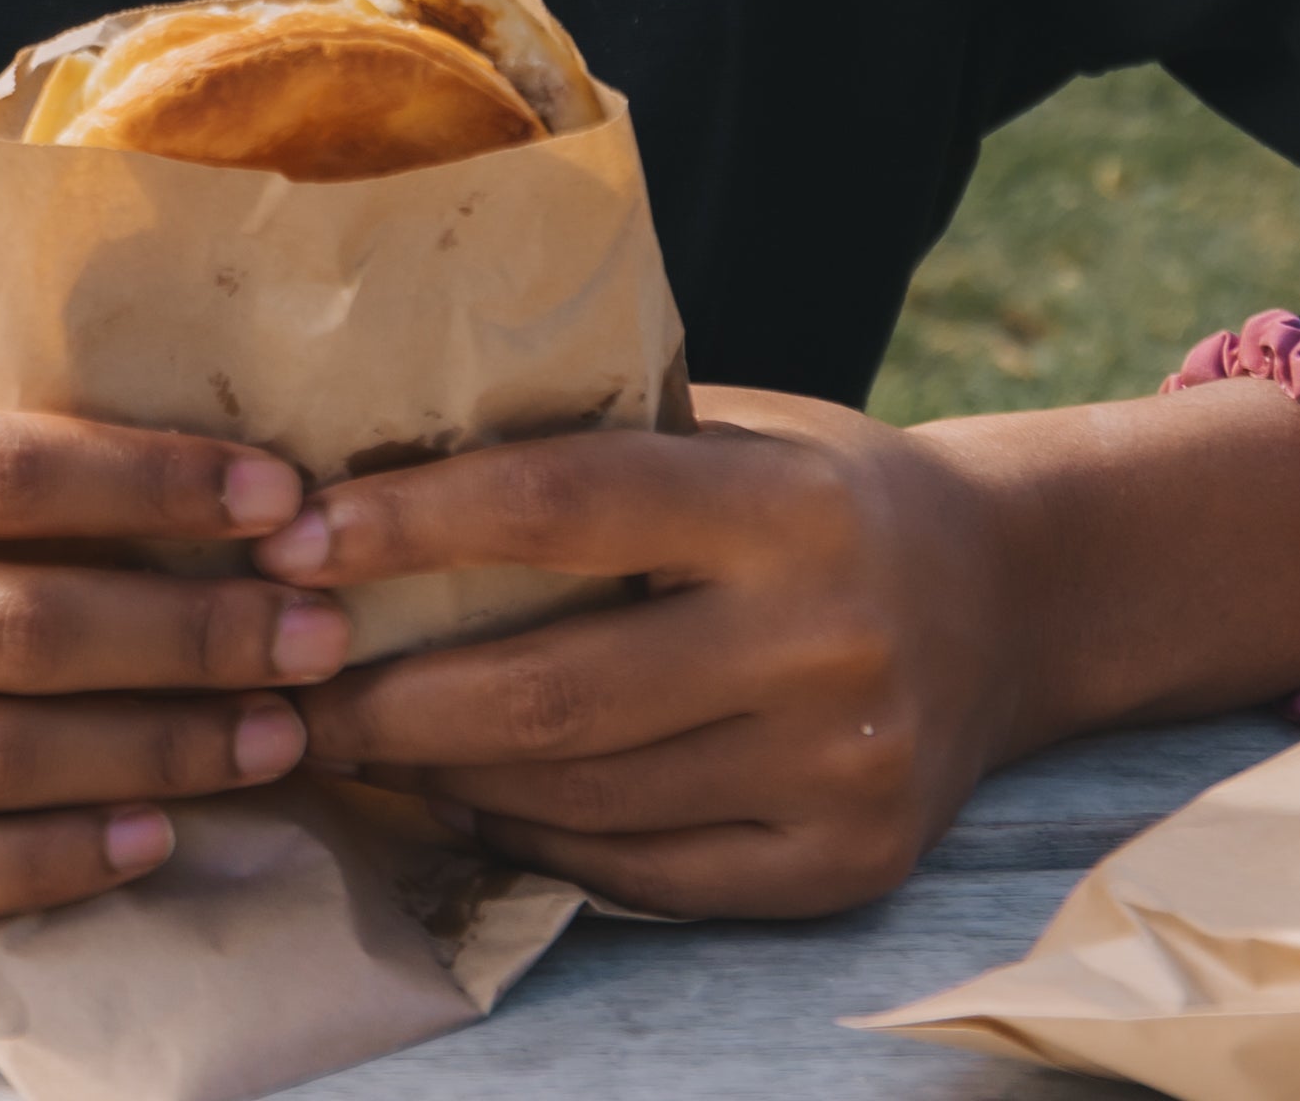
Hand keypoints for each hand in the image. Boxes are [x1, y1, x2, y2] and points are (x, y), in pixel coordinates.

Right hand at [0, 400, 353, 932]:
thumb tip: (165, 487)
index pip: (12, 472)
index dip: (164, 485)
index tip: (284, 496)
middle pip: (26, 625)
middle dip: (200, 630)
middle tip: (321, 631)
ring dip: (161, 748)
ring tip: (277, 735)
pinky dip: (53, 862)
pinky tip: (150, 837)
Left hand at [255, 379, 1299, 918]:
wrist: (1017, 601)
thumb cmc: (822, 493)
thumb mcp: (739, 427)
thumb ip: (596, 442)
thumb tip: (369, 445)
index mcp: (790, 503)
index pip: (566, 506)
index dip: (415, 526)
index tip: (294, 537)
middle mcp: (825, 640)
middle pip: (552, 689)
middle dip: (386, 695)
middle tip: (282, 679)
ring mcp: (840, 768)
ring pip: (581, 797)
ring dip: (438, 775)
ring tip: (347, 741)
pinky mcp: (841, 866)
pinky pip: (641, 873)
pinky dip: (531, 841)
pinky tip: (461, 800)